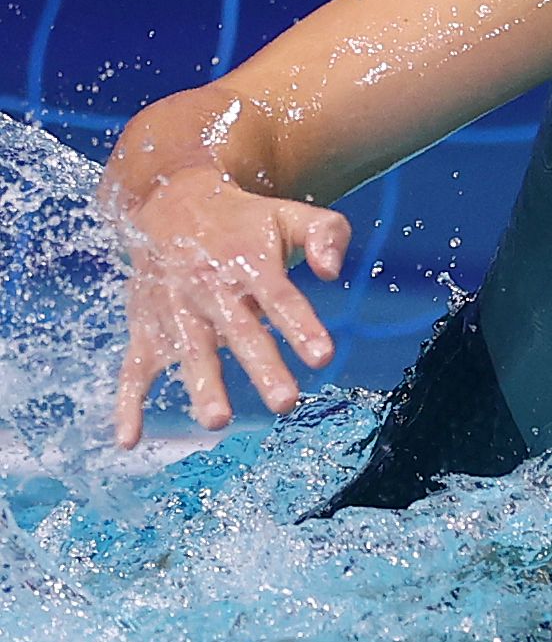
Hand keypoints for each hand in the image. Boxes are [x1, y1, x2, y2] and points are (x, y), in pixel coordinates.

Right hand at [110, 168, 347, 446]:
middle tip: (285, 402)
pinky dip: (127, 403)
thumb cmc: (244, 220)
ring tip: (217, 420)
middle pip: (239, 330)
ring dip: (202, 386)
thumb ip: (326, 234)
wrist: (169, 201)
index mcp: (250, 262)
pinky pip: (133, 368)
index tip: (323, 356)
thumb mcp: (290, 213)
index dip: (302, 326)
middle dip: (262, 366)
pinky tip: (130, 440)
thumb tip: (333, 272)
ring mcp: (174, 309)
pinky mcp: (146, 326)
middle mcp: (210, 288)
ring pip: (189, 351)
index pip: (281, 297)